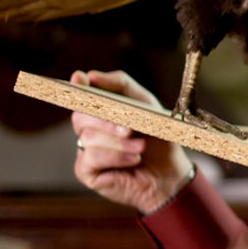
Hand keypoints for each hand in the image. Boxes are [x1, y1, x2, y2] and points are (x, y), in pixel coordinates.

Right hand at [70, 70, 192, 212]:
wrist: (169, 172)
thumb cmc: (157, 137)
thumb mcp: (145, 105)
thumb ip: (121, 86)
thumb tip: (90, 76)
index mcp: (99, 109)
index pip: (80, 94)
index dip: (78, 87)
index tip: (80, 79)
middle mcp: (87, 128)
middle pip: (81, 116)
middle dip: (107, 121)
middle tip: (130, 128)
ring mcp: (84, 149)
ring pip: (88, 137)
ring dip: (119, 142)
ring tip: (141, 147)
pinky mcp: (85, 171)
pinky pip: (91, 157)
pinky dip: (116, 157)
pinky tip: (133, 160)